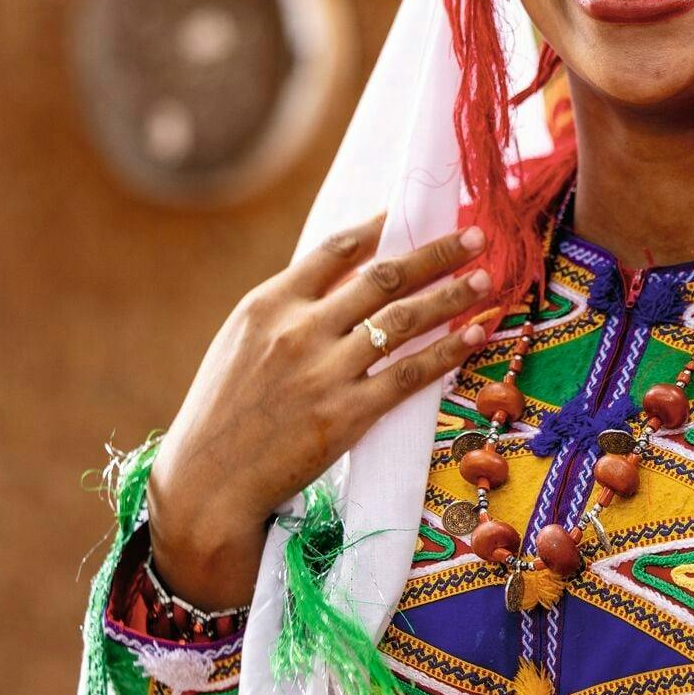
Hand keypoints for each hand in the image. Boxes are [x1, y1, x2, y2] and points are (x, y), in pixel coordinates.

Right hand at [147, 214, 497, 611]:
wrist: (207, 482)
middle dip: (436, 253)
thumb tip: (343, 281)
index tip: (414, 212)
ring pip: (404, 318)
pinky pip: (410, 373)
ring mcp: (325, 372)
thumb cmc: (224, 412)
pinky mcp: (347, 414)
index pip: (336, 249)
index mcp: (269, 304)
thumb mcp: (241, 343)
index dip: (381, 225)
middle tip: (474, 235)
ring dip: (452, 295)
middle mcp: (299, 329)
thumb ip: (287, 310)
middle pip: (383, 276)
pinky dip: (447, 351)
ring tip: (485, 279)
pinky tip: (473, 334)